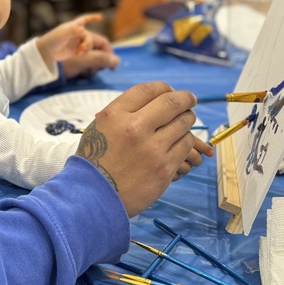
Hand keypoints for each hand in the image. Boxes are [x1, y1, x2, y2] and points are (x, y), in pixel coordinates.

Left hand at [37, 14, 116, 70]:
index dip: (92, 18)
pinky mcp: (77, 51)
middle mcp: (77, 34)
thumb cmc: (53, 40)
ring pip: (89, 45)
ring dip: (86, 49)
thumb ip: (73, 30)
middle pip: (89, 37)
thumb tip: (83, 30)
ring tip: (79, 53)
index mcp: (74, 26)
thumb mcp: (63, 33)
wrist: (46, 52)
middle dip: (89, 43)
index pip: (84, 19)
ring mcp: (77, 42)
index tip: (101, 17)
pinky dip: (85, 53)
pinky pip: (86, 51)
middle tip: (84, 49)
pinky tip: (79, 54)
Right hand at [74, 82, 213, 216]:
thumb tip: (153, 101)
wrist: (94, 196)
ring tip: (185, 121)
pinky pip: (186, 144)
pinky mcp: (164, 168)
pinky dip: (186, 140)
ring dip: (187, 119)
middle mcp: (134, 127)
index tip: (171, 91)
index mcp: (116, 114)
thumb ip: (124, 112)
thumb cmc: (95, 160)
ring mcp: (152, 148)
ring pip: (183, 123)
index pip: (149, 89)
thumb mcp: (100, 127)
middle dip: (185, 98)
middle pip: (171, 102)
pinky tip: (181, 141)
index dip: (165, 87)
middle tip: (189, 99)